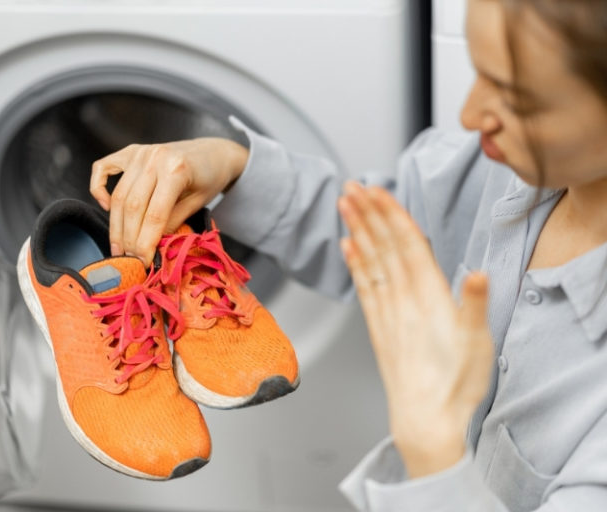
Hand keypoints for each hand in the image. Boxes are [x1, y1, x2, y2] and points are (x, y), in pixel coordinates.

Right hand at [90, 138, 248, 265]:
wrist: (213, 152)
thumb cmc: (209, 178)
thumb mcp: (198, 203)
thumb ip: (173, 222)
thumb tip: (149, 246)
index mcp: (176, 170)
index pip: (154, 214)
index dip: (146, 242)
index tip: (143, 261)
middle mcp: (155, 158)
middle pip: (132, 206)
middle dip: (129, 238)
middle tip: (129, 258)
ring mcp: (140, 152)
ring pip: (119, 195)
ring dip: (116, 225)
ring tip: (119, 246)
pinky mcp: (130, 151)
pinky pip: (103, 168)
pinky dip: (98, 188)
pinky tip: (107, 207)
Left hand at [337, 182, 493, 477]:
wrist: (424, 420)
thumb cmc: (456, 383)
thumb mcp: (478, 344)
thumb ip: (474, 305)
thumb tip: (476, 274)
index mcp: (428, 297)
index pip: (406, 244)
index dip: (389, 214)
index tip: (375, 189)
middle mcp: (403, 299)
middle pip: (383, 246)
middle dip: (368, 213)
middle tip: (350, 185)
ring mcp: (387, 313)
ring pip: (370, 261)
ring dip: (357, 230)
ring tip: (344, 205)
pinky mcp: (379, 328)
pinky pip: (363, 287)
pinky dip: (354, 264)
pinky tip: (347, 247)